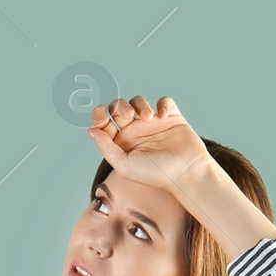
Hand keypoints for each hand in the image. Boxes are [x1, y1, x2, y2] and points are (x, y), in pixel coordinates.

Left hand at [85, 95, 212, 198]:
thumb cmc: (154, 174)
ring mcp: (154, 123)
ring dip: (140, 105)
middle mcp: (136, 131)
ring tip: (148, 118)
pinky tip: (163, 116)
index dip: (99, 115)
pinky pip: (164, 102)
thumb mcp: (124, 164)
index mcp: (122, 142)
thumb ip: (106, 147)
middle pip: (120, 108)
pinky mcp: (172, 118)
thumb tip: (90, 130)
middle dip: (120, 106)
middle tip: (129, 114)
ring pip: (139, 102)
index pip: (105, 123)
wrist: (185, 173)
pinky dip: (163, 104)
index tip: (100, 111)